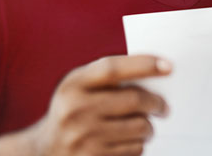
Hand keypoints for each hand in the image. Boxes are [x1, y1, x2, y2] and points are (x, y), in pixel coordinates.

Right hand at [26, 55, 171, 155]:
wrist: (43, 149)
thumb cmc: (73, 110)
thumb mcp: (79, 87)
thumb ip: (109, 78)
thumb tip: (156, 72)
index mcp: (73, 85)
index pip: (112, 69)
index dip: (143, 64)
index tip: (168, 66)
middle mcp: (75, 110)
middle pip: (133, 100)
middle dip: (157, 103)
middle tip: (163, 107)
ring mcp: (82, 137)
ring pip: (139, 127)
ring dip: (149, 127)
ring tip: (144, 125)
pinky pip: (134, 149)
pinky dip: (139, 144)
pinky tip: (129, 141)